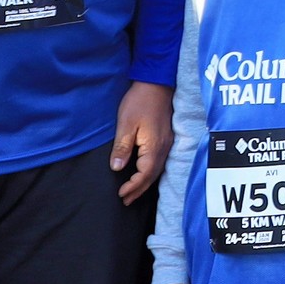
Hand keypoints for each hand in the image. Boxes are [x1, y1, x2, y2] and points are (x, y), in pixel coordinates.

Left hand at [112, 81, 172, 203]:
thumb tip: (117, 168)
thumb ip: (122, 147)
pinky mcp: (166, 137)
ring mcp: (167, 142)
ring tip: (133, 191)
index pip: (144, 174)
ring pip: (158, 169)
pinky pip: (160, 161)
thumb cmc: (139, 101)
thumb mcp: (126, 124)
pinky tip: (145, 173)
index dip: (133, 186)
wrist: (157, 82)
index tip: (120, 194)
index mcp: (153, 146)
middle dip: (139, 190)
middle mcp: (163, 147)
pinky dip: (151, 172)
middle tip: (126, 201)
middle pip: (153, 176)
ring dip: (145, 182)